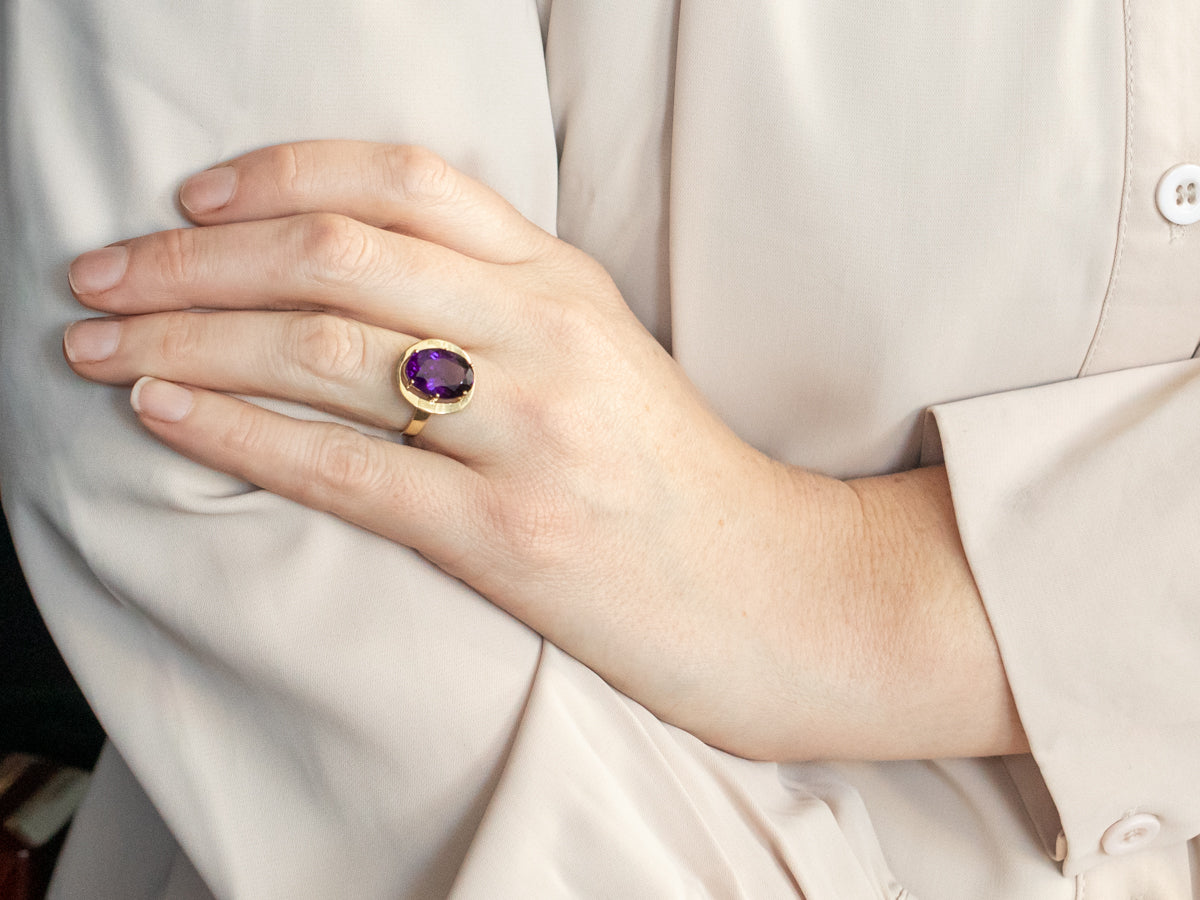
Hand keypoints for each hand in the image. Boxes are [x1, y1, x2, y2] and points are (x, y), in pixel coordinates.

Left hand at [64, 141, 1025, 759]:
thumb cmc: (672, 477)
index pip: (406, 181)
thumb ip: (501, 299)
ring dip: (185, 340)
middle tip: (100, 275)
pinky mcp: (509, 535)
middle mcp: (545, 338)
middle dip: (190, 260)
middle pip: (336, 256)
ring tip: (96, 345)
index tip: (193, 200)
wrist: (770, 592)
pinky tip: (162, 413)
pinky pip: (343, 469)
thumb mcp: (604, 351)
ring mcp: (530, 434)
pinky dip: (235, 432)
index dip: (281, 174)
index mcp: (566, 283)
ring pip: (322, 353)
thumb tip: (357, 273)